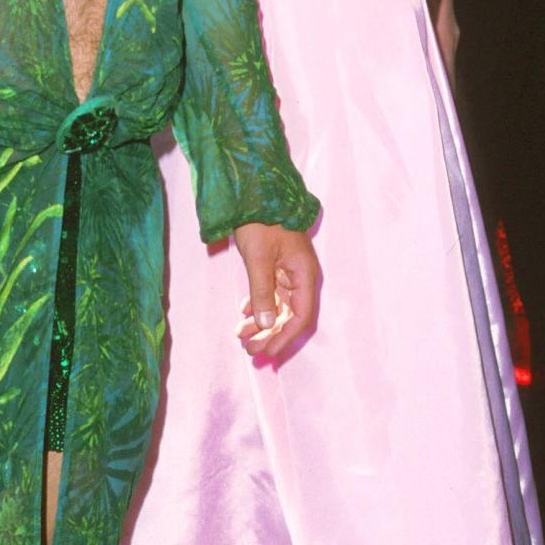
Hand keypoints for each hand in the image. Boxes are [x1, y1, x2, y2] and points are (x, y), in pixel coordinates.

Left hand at [233, 220, 318, 359]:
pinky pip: (271, 292)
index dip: (284, 337)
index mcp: (304, 274)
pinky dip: (258, 304)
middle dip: (270, 334)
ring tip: (240, 334)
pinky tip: (243, 312)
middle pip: (290, 314)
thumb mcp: (259, 259)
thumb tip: (267, 327)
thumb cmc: (260, 222)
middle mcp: (301, 275)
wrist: (255, 191)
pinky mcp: (276, 264)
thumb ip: (263, 293)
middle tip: (248, 350)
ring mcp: (289, 269)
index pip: (301, 317)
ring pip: (279, 305)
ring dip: (262, 321)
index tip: (266, 352)